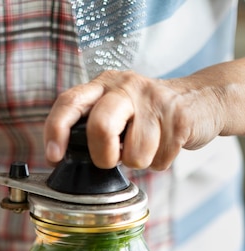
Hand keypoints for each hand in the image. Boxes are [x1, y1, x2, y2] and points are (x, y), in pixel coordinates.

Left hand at [44, 63, 241, 170]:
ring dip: (139, 161)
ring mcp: (153, 101)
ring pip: (133, 154)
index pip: (69, 102)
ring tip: (147, 145)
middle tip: (111, 159)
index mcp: (103, 85)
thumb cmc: (146, 113)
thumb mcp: (113, 108)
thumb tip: (62, 157)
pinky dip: (160, 162)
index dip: (56, 131)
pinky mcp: (178, 118)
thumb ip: (89, 125)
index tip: (54, 156)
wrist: (199, 99)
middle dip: (103, 155)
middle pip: (100, 126)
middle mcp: (125, 87)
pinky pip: (158, 160)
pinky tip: (165, 144)